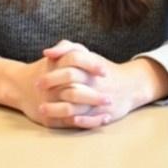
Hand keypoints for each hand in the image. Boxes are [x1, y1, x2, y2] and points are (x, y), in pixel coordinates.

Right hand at [0, 41, 109, 128]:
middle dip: (94, 94)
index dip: (91, 66)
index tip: (105, 71)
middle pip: (75, 90)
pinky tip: (103, 120)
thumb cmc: (44, 69)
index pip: (74, 62)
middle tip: (111, 96)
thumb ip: (67, 48)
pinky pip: (71, 121)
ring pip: (73, 108)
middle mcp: (52, 87)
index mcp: (55, 68)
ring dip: (92, 110)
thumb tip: (85, 52)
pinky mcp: (51, 117)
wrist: (19, 86)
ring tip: (108, 109)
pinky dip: (88, 122)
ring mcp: (51, 103)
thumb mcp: (55, 56)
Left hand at [37, 41, 167, 127]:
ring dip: (56, 109)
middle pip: (70, 85)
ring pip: (75, 105)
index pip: (69, 66)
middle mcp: (94, 81)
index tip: (37, 80)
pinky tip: (62, 119)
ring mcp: (98, 98)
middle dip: (51, 88)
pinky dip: (76, 120)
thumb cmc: (101, 69)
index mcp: (90, 66)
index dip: (51, 74)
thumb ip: (67, 48)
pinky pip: (88, 119)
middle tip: (37, 92)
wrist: (131, 85)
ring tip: (42, 109)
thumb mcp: (86, 54)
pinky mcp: (103, 113)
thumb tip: (46, 53)